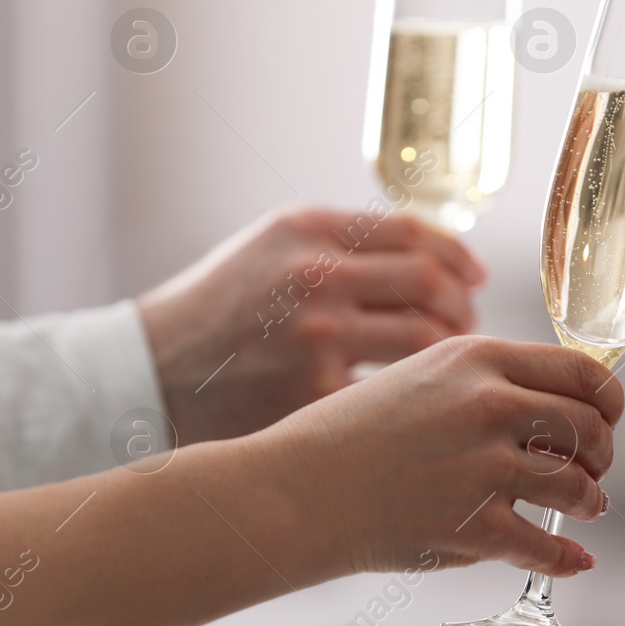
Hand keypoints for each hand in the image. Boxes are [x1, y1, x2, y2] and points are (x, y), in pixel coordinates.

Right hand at [139, 208, 484, 445]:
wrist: (150, 370)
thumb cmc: (220, 309)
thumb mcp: (272, 247)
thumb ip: (345, 243)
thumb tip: (433, 252)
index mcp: (308, 228)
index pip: (414, 230)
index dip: (457, 254)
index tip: (475, 275)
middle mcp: (315, 273)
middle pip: (429, 281)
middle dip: (462, 304)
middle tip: (467, 321)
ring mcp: (317, 333)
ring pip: (423, 335)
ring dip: (451, 347)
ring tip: (448, 356)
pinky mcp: (314, 390)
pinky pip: (392, 387)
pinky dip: (414, 392)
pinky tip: (417, 397)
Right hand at [261, 335, 622, 576]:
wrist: (293, 489)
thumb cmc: (350, 432)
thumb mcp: (422, 374)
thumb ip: (486, 380)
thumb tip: (551, 402)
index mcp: (479, 359)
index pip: (582, 372)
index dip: (609, 400)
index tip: (608, 417)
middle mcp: (489, 406)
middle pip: (590, 428)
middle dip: (603, 453)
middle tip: (595, 468)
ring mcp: (482, 468)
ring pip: (578, 487)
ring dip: (591, 502)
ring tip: (585, 507)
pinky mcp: (471, 527)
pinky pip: (544, 548)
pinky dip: (568, 559)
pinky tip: (576, 560)